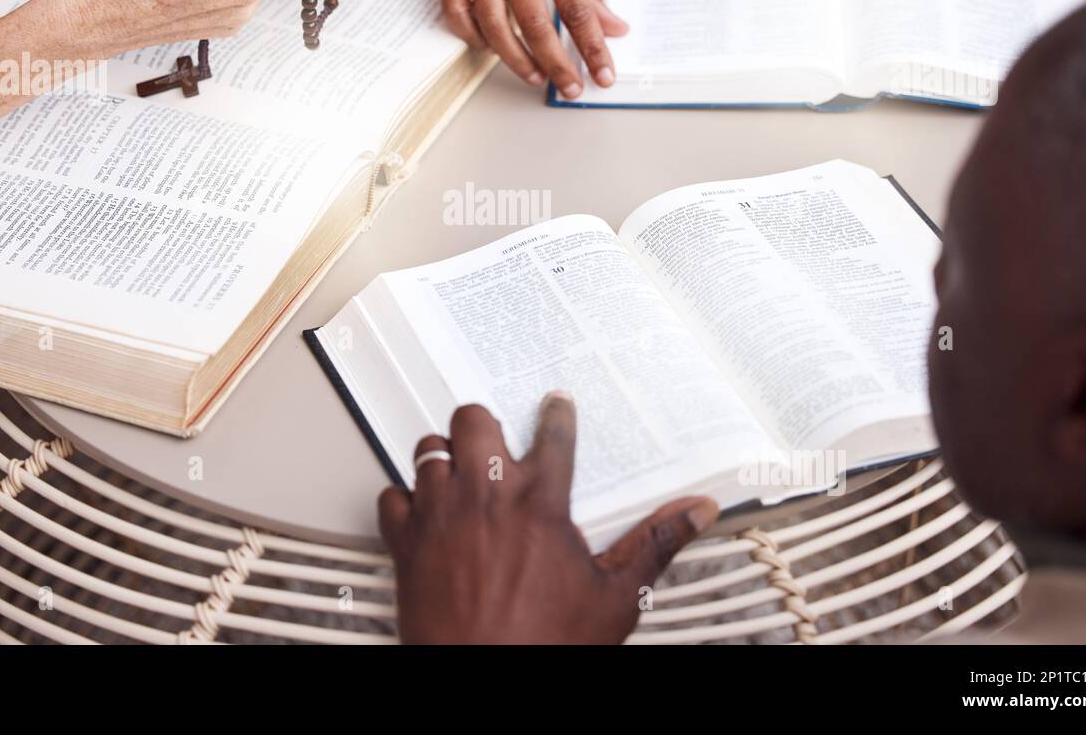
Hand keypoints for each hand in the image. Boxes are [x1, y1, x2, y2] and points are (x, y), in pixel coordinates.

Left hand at [378, 392, 719, 643]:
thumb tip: (694, 513)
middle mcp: (486, 497)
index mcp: (540, 503)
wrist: (483, 681)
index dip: (556, 413)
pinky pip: (391, 497)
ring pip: (429, 450)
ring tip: (458, 470)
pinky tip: (419, 511)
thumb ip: (654, 545)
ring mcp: (440, 515)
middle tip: (495, 442)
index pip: (553, 434)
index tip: (555, 405)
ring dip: (443, 457)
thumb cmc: (543, 645)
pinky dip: (403, 499)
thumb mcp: (614, 597)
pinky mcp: (405, 541)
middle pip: (474, 421)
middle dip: (485, 424)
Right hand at [437, 0, 628, 95]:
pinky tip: (492, 49)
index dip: (592, 46)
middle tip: (571, 86)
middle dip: (556, 62)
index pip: (577, 7)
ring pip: (494, 24)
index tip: (604, 73)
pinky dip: (474, 38)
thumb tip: (614, 28)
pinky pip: (458, 15)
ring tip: (536, 76)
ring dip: (516, 58)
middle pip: (535, 22)